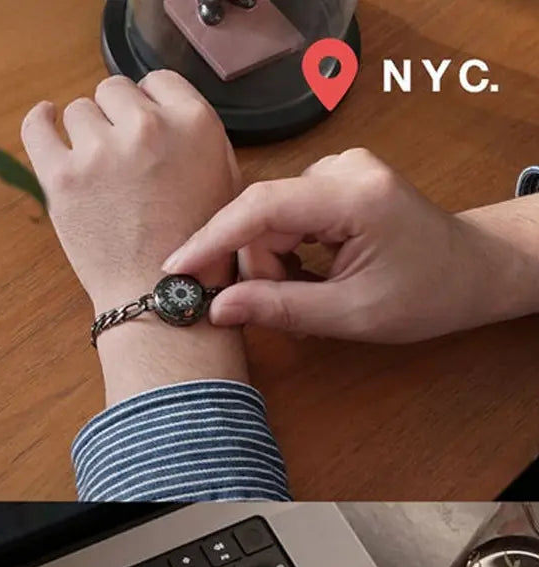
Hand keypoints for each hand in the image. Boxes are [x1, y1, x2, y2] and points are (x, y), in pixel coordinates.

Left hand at [21, 70, 240, 314]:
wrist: (158, 299)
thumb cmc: (194, 250)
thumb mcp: (221, 179)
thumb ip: (191, 134)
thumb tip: (158, 106)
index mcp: (193, 123)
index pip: (155, 82)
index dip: (146, 107)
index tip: (140, 132)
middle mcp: (147, 129)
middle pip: (113, 92)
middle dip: (115, 121)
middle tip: (121, 163)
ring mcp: (101, 153)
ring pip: (78, 112)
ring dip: (85, 136)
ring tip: (98, 176)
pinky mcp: (62, 178)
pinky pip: (37, 127)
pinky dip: (39, 123)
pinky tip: (45, 122)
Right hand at [163, 148, 516, 343]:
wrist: (472, 271)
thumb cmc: (426, 294)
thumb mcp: (350, 315)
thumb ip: (280, 308)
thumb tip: (217, 309)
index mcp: (354, 195)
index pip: (262, 208)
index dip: (212, 239)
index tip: (175, 270)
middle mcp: (342, 170)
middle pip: (261, 219)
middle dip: (261, 271)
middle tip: (284, 316)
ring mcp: (338, 172)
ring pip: (268, 224)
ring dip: (275, 269)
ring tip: (309, 303)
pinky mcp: (333, 184)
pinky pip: (283, 221)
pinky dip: (287, 257)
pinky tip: (311, 280)